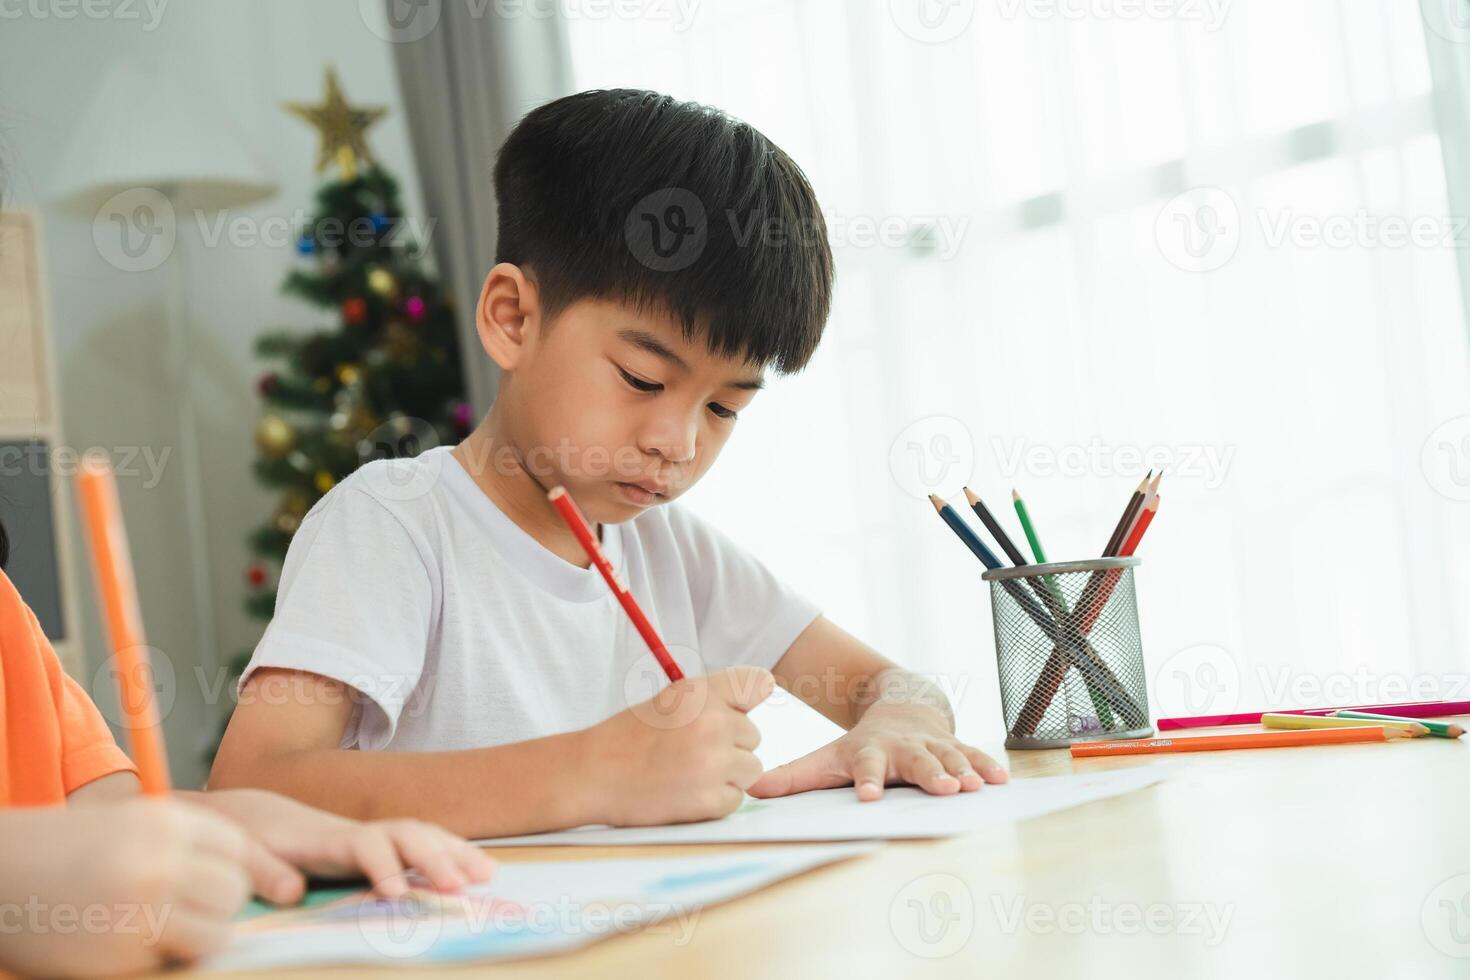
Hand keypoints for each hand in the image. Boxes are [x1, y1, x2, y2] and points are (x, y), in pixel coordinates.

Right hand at [0, 798, 252, 976]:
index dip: (230, 868)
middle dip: (217, 904)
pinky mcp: (122, 954)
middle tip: (185, 909)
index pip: (236, 847)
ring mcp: (142, 909)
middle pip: (232, 889)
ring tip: (165, 931)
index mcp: (163, 821)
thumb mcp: (128, 827)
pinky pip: (174, 961)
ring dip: (199, 936)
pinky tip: (129, 944)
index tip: (211, 881)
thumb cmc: (61, 852)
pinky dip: (163, 958)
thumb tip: (246, 881)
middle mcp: (159, 860)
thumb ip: (182, 845)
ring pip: (217, 931)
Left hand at [194, 789, 494, 900]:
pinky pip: (421, 845)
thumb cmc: (246, 836)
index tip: (395, 895)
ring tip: (487, 875)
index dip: (383, 866)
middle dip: (435, 858)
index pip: (365, 845)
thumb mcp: (244, 852)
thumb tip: (291, 893)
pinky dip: (451, 853)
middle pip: (406, 834)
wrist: (252, 813)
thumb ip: (264, 870)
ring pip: (421, 835)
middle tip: (460, 887)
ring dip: (455, 852)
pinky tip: (475, 869)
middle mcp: (356, 833)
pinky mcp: (376, 847)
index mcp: (325, 838)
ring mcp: (370, 837)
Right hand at [578, 665, 773, 825]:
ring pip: (751, 769)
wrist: (593, 774)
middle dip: (730, 746)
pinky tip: (685, 792)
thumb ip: (714, 696)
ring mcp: (713, 763)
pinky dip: (715, 801)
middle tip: (691, 751)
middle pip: (754, 736)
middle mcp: (713, 723)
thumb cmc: (629, 736)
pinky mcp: (710, 799)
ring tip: (689, 772)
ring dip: (727, 775)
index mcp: (702, 691)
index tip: (735, 710)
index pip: (758, 682)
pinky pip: (735, 799)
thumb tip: (767, 688)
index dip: (748, 700)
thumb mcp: (671, 699)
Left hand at [748, 702, 1007, 800]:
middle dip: (931, 775)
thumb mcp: (827, 758)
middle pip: (917, 762)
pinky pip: (975, 756)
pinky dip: (988, 766)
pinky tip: (1002, 780)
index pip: (866, 766)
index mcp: (870, 752)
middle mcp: (904, 748)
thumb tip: (749, 791)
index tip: (868, 796)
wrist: (901, 706)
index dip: (868, 780)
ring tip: (973, 786)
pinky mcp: (956, 747)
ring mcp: (933, 746)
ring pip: (949, 758)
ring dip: (963, 771)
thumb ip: (793, 777)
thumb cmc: (860, 745)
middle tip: (943, 789)